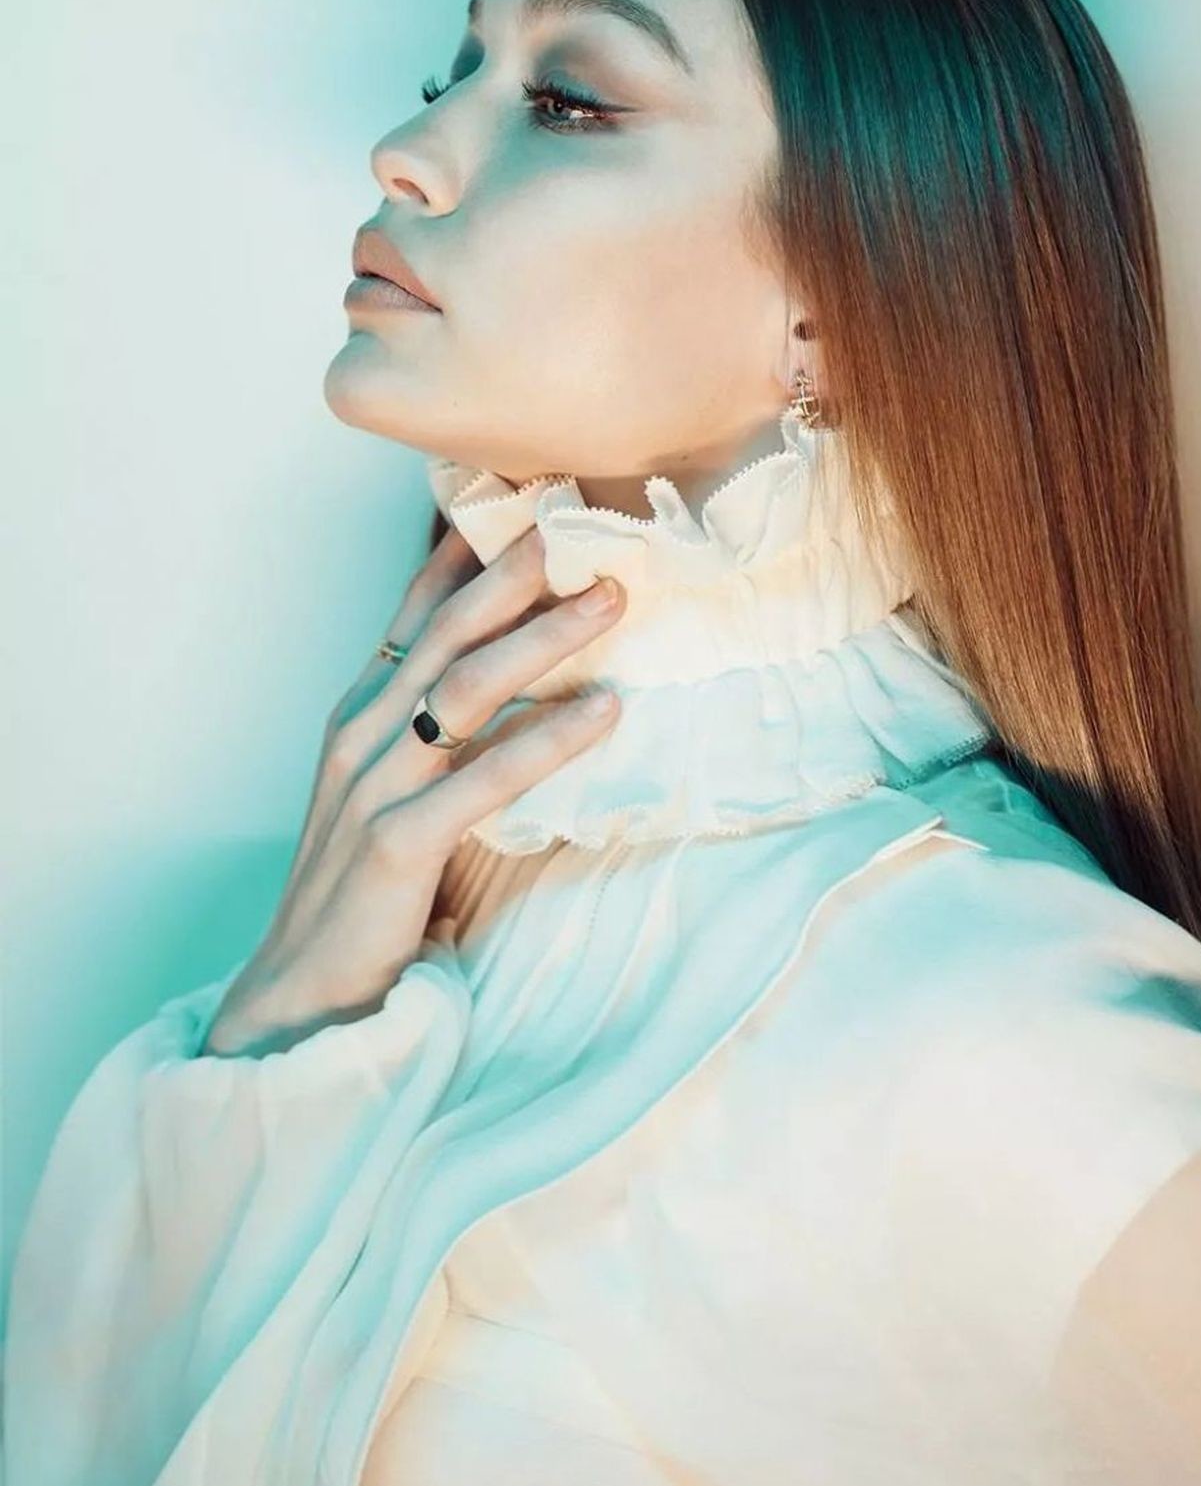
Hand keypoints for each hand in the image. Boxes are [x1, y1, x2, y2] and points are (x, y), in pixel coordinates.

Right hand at [204, 526, 624, 1054]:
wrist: (305, 990)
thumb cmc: (365, 889)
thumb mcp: (398, 790)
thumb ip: (444, 733)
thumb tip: (521, 681)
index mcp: (361, 714)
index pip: (414, 611)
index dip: (467, 552)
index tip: (528, 496)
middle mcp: (362, 734)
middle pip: (445, 632)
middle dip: (515, 573)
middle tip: (582, 523)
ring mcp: (375, 785)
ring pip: (466, 689)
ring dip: (543, 639)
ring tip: (611, 599)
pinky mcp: (399, 842)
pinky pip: (485, 778)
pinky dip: (547, 739)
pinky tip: (604, 710)